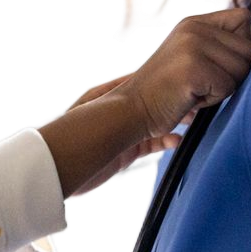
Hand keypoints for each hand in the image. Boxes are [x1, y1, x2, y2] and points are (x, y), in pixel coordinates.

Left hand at [55, 73, 197, 197]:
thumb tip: (142, 80)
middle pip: (153, 102)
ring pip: (156, 123)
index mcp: (109, 95)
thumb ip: (122, 99)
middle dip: (174, 102)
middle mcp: (118, 113)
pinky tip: (178, 140)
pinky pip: (152, 144)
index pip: (141, 80)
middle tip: (194, 101)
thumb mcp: (97, 113)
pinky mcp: (126, 153)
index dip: (162, 79)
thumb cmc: (69, 140)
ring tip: (192, 120)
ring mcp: (123, 133)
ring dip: (174, 122)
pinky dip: (166, 141)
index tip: (181, 79)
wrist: (56, 172)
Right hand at [114, 6, 250, 139]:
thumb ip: (218, 44)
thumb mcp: (190, 55)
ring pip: (242, 70)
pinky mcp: (194, 67)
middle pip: (250, 48)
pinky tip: (190, 98)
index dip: (242, 43)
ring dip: (222, 88)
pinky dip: (212, 100)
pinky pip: (228, 87)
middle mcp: (194, 27)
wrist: (133, 108)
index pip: (243, 17)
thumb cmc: (166, 90)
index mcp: (195, 22)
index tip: (221, 63)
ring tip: (195, 90)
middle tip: (203, 83)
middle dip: (234, 73)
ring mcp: (193, 45)